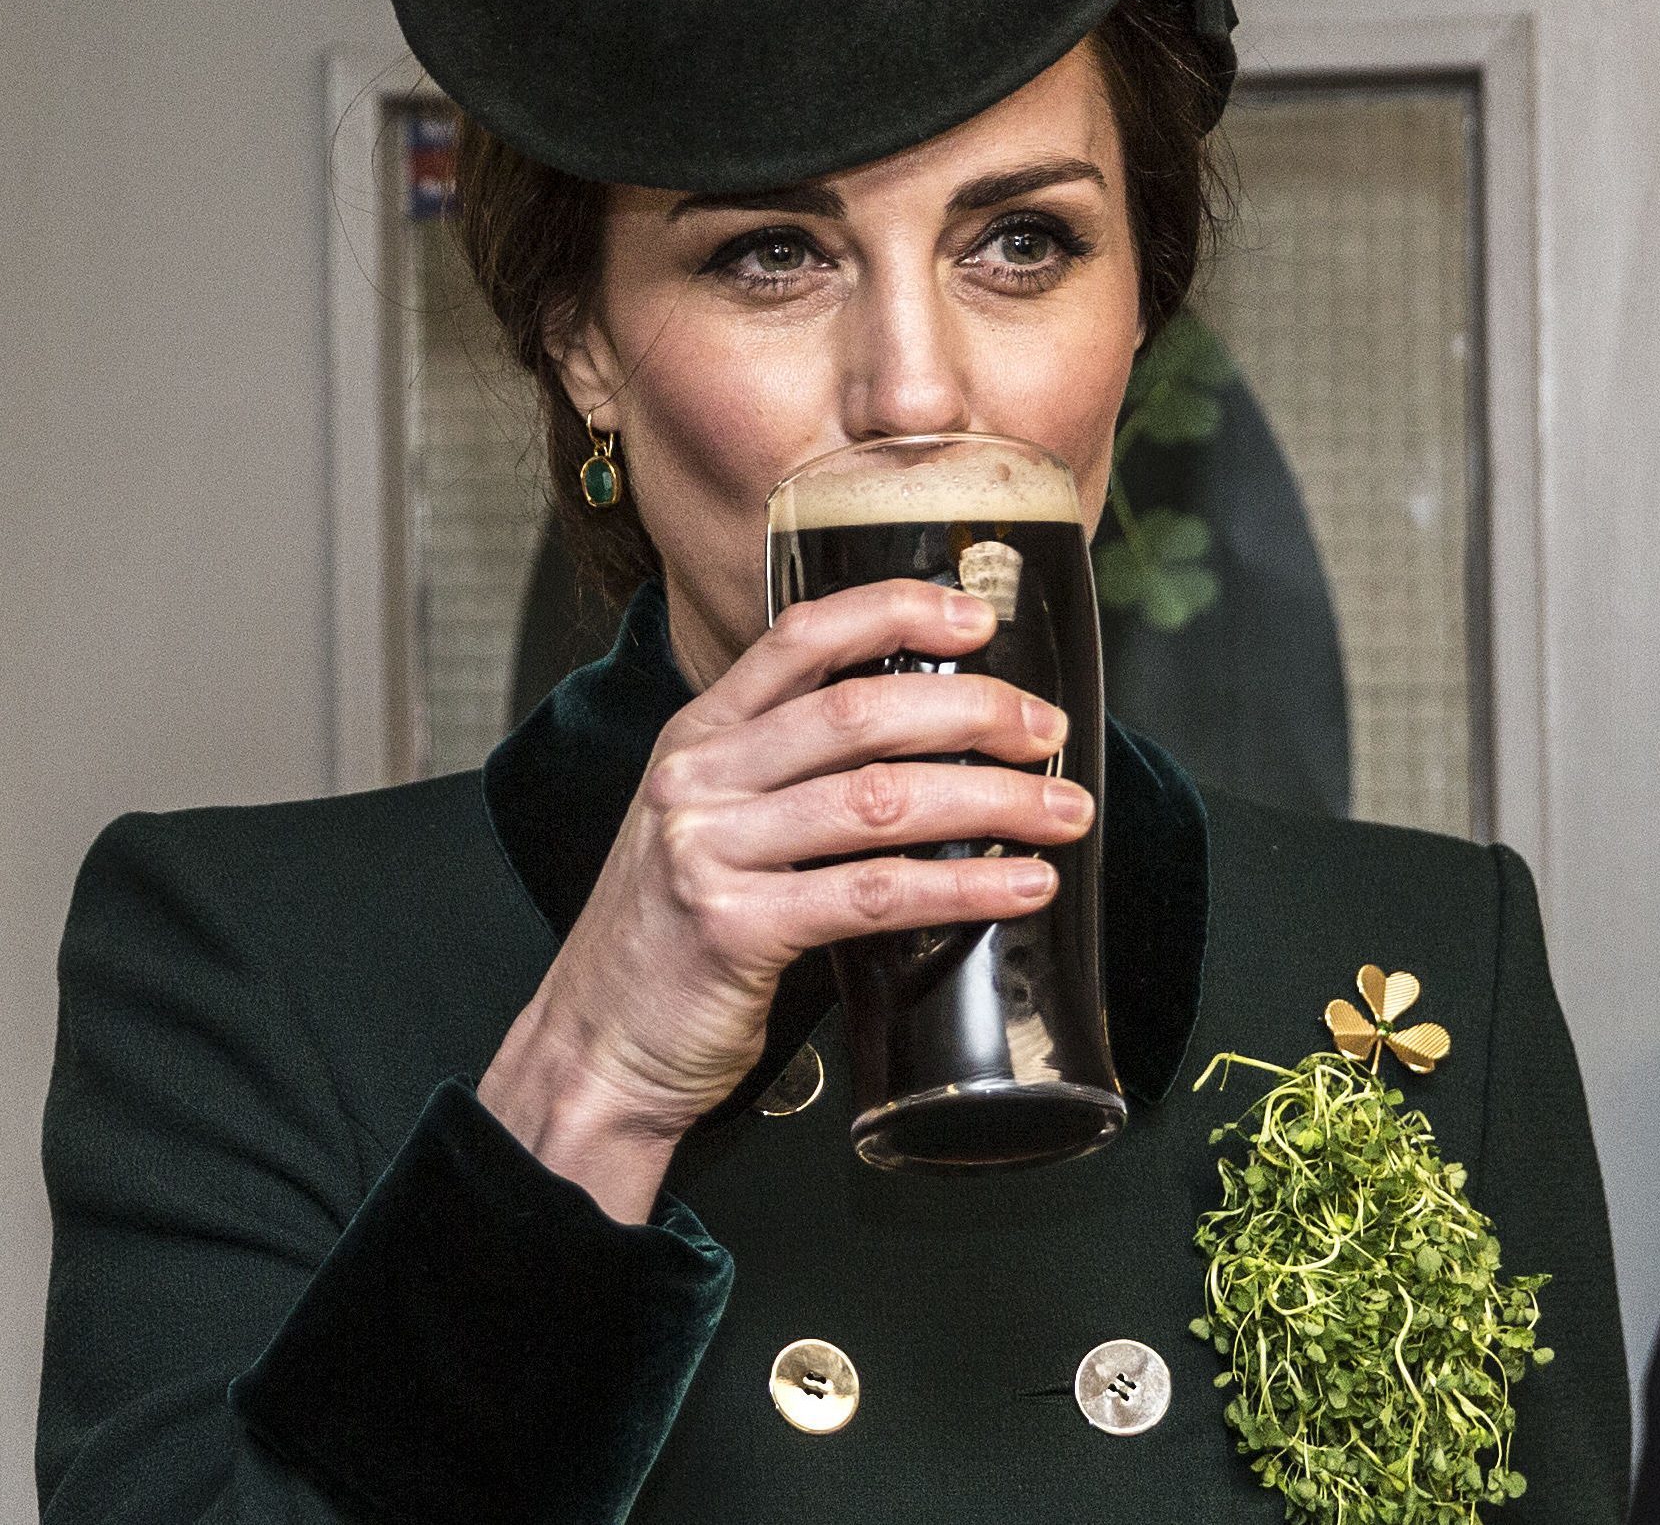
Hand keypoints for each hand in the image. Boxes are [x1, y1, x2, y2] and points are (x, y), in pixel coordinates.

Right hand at [477, 578, 1088, 1219]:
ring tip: (1062, 813)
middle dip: (974, 712)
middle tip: (1046, 731)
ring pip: (880, 801)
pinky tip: (1020, 886)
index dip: (897, 612)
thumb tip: (932, 744)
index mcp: (699, 734)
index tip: (979, 618)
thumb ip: (787, 774)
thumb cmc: (674, 936)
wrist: (596, 1047)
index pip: (803, 636)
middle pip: (857, 713)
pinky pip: (873, 894)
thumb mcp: (711, 823)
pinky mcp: (734, 929)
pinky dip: (963, 886)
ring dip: (992, 802)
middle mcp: (699, 778)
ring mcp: (709, 850)